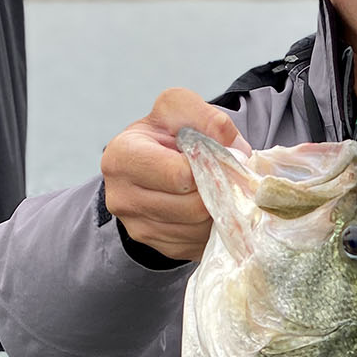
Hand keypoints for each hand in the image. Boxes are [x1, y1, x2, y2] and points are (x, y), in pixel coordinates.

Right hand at [102, 87, 251, 260]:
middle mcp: (122, 197)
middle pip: (191, 207)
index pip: (179, 175)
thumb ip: (207, 118)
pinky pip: (198, 244)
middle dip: (217, 191)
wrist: (152, 162)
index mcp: (122, 157)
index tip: (219, 156)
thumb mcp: (179, 109)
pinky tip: (209, 207)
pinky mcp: (157, 247)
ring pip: (198, 229)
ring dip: (218, 210)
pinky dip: (212, 227)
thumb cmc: (165, 133)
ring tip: (217, 189)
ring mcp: (138, 228)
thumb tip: (235, 150)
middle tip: (227, 176)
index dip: (208, 166)